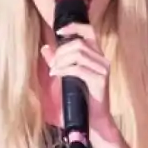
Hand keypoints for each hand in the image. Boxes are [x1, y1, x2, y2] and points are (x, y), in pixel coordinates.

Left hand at [42, 22, 117, 142]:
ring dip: (61, 60)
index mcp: (97, 55)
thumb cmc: (82, 99)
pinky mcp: (100, 80)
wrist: (95, 120)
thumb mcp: (68, 76)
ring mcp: (103, 69)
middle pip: (79, 43)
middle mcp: (102, 59)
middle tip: (53, 63)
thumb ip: (59, 61)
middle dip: (61, 51)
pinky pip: (78, 68)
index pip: (89, 30)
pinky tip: (57, 74)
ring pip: (78, 54)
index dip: (74, 26)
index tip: (58, 31)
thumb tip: (45, 48)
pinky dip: (64, 70)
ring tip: (54, 70)